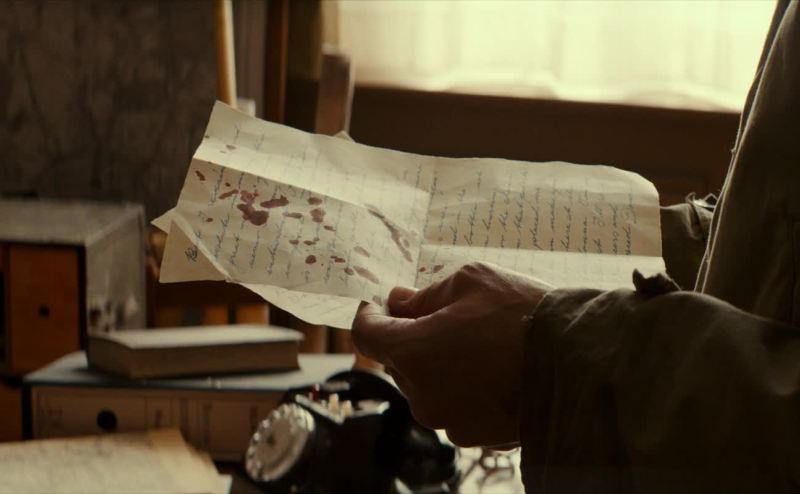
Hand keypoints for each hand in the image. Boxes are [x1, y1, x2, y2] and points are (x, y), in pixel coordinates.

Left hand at [352, 262, 551, 446]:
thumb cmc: (523, 315)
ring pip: (426, 384)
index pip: (367, 335)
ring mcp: (447, 420)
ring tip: (477, 342)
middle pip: (398, 360)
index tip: (377, 304)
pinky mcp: (473, 436)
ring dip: (437, 363)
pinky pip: (452, 404)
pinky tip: (491, 369)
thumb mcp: (470, 282)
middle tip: (442, 314)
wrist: (579, 364)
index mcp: (411, 352)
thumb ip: (423, 295)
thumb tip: (398, 302)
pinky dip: (461, 386)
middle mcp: (421, 394)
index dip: (368, 315)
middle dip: (411, 335)